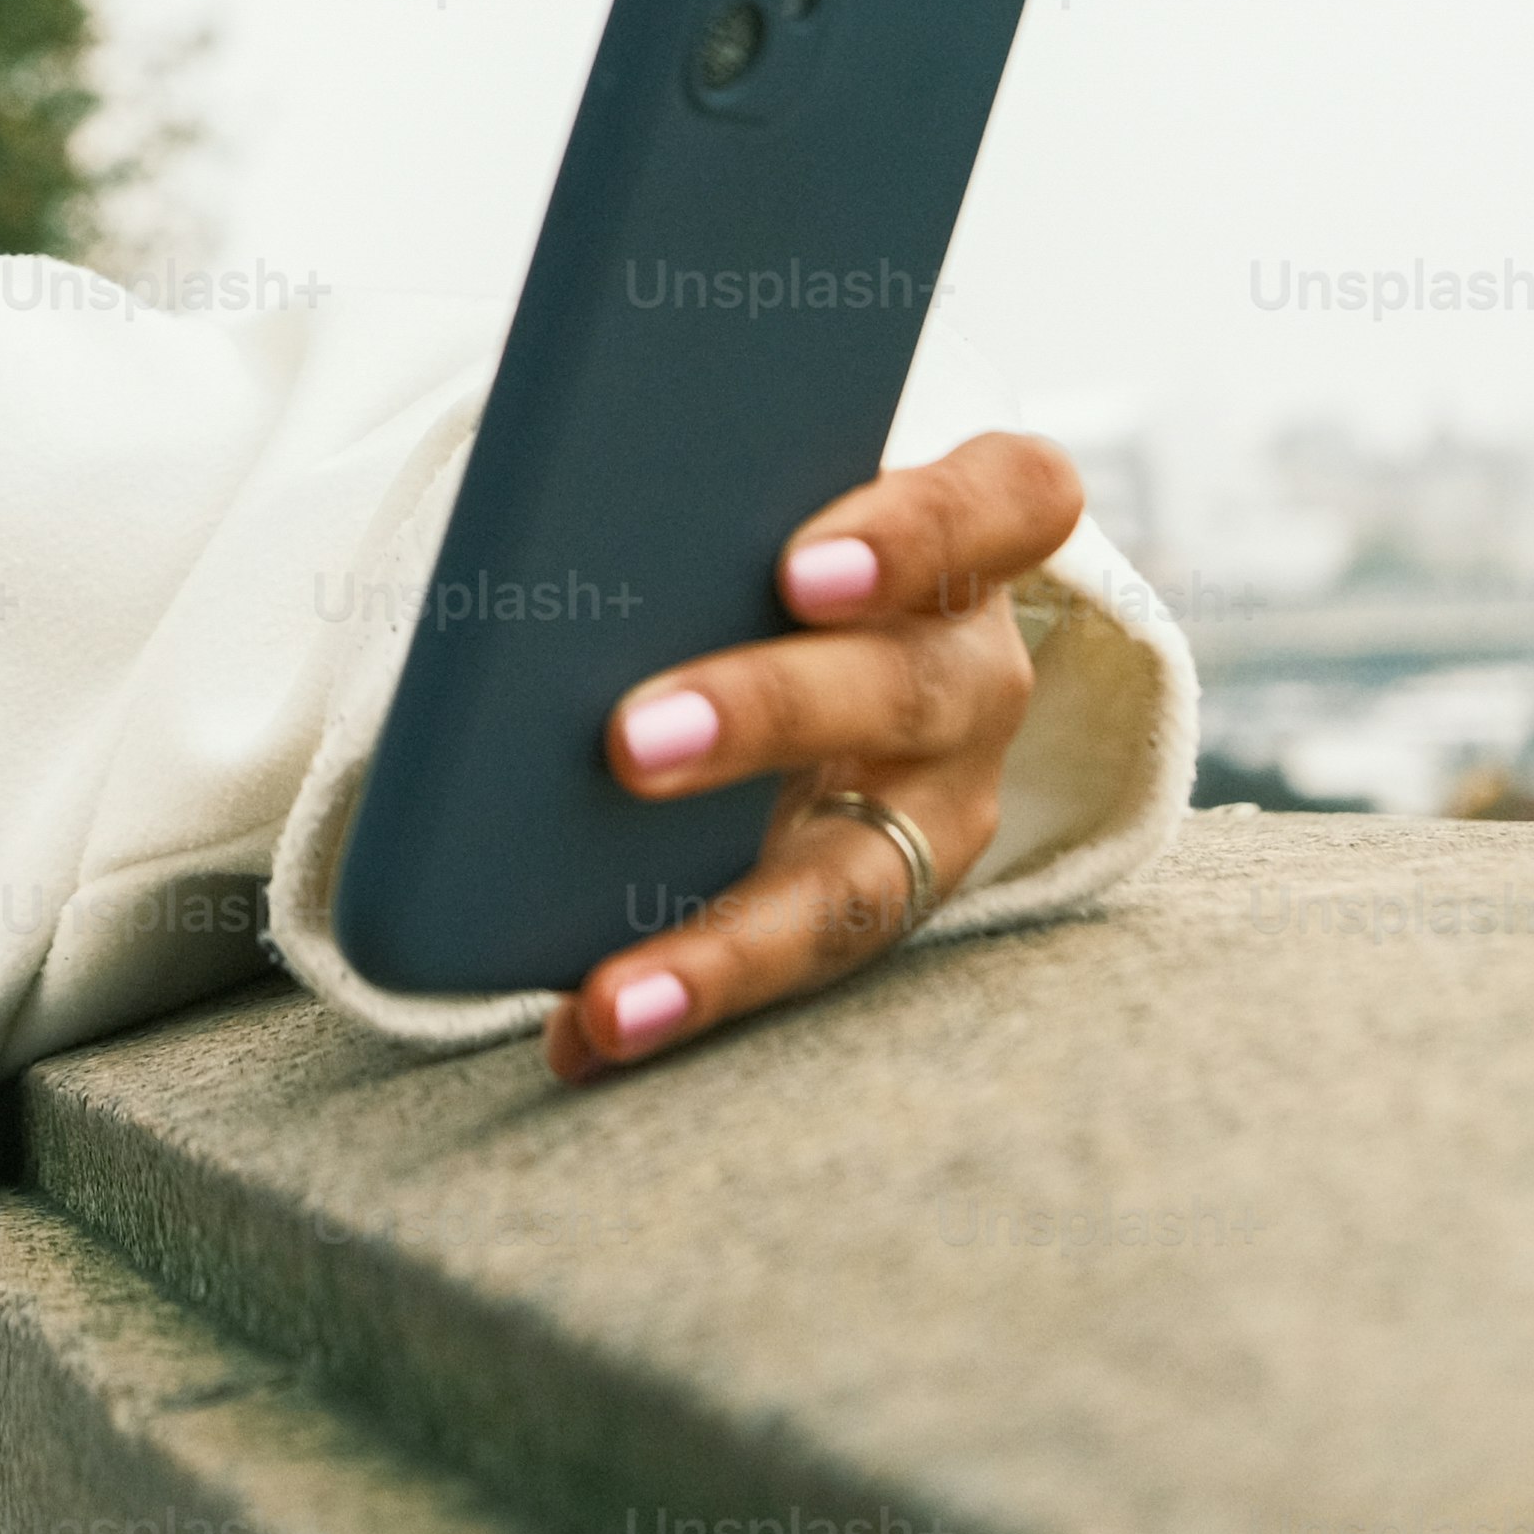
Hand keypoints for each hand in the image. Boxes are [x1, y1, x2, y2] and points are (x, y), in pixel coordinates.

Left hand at [544, 428, 1082, 1086]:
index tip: (799, 570)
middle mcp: (974, 677)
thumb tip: (525, 527)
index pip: (1007, 500)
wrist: (830, 634)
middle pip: (905, 691)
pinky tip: (584, 1033)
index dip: (917, 533)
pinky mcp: (883, 899)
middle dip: (765, 717)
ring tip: (611, 996)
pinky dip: (689, 998)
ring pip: (866, 880)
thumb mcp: (767, 503)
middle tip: (627, 744)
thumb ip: (700, 503)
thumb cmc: (770, 539)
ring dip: (731, 939)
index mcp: (969, 537)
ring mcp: (941, 807)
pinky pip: (798, 961)